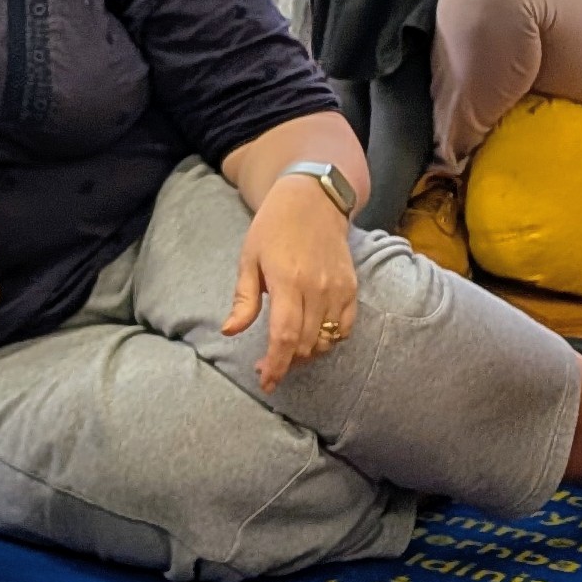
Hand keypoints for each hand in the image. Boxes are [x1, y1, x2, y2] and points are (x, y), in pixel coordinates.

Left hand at [223, 173, 359, 387]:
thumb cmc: (273, 228)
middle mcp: (316, 288)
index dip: (275, 365)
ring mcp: (337, 288)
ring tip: (286, 351)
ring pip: (325, 340)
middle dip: (285, 362)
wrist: (313, 199)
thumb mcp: (249, 259)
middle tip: (267, 365)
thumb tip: (230, 331)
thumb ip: (243, 300)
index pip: (284, 336)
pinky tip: (312, 336)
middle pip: (304, 344)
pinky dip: (329, 339)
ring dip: (305, 353)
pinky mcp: (351, 287)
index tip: (266, 382)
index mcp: (287, 281)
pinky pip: (344, 328)